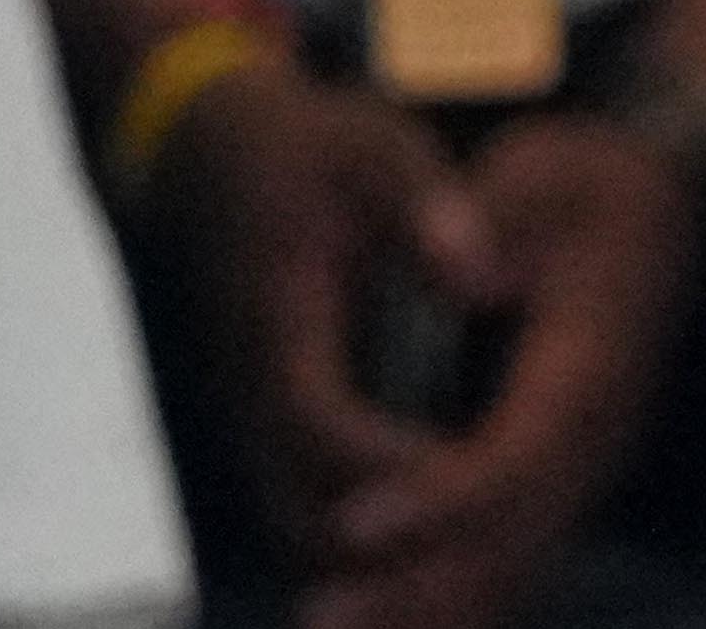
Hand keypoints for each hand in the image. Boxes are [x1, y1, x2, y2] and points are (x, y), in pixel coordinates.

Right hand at [138, 61, 499, 565]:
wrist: (219, 154)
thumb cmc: (310, 149)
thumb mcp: (378, 151)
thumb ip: (430, 210)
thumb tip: (486, 279)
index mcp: (278, 322)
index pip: (318, 421)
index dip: (385, 461)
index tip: (464, 473)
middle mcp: (252, 387)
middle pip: (297, 508)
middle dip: (381, 541)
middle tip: (480, 542)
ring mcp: (253, 413)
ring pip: (295, 523)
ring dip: (370, 553)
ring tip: (470, 555)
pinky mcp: (270, 422)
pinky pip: (305, 503)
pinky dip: (362, 533)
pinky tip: (443, 533)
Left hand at [293, 106, 702, 628]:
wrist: (659, 209)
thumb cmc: (586, 188)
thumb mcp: (548, 175)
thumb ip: (501, 222)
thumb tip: (478, 283)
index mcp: (594, 360)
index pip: (519, 453)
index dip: (441, 499)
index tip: (353, 521)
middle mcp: (598, 435)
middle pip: (513, 540)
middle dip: (416, 587)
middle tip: (323, 617)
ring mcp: (586, 468)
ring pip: (513, 568)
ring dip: (425, 608)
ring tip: (333, 627)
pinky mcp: (560, 482)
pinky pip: (510, 561)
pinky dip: (447, 599)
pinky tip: (379, 616)